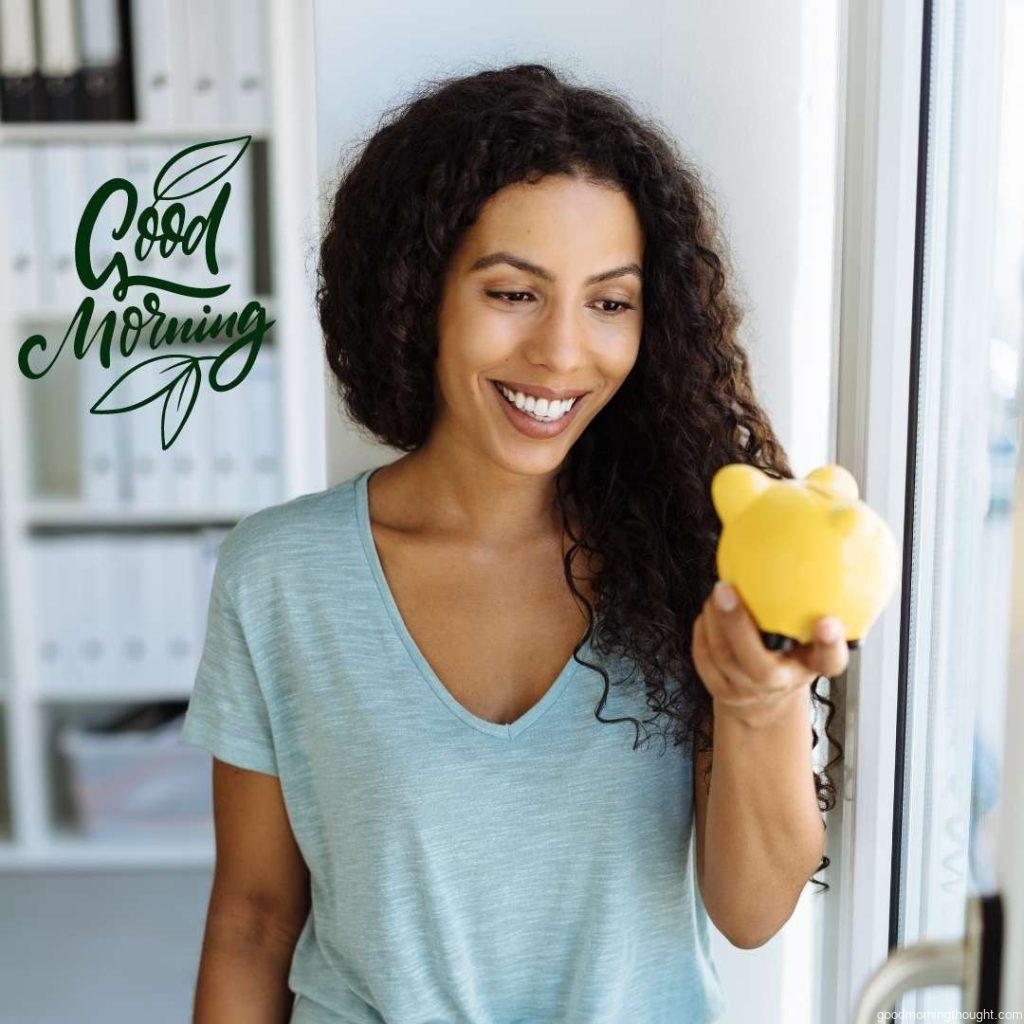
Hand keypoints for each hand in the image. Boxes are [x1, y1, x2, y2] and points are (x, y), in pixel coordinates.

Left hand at [691, 580, 849, 728]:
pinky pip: (703, 657)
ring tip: (717, 593)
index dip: (830, 642)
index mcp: (810, 666)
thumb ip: (809, 615)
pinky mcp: (720, 690)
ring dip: (713, 619)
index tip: (827, 622)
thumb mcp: (808, 640)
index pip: (829, 660)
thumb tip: (802, 569)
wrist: (764, 699)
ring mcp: (746, 691)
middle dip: (737, 624)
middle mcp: (779, 684)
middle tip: (725, 590)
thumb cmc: (787, 658)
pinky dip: (703, 629)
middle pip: (758, 665)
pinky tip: (709, 612)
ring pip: (722, 656)